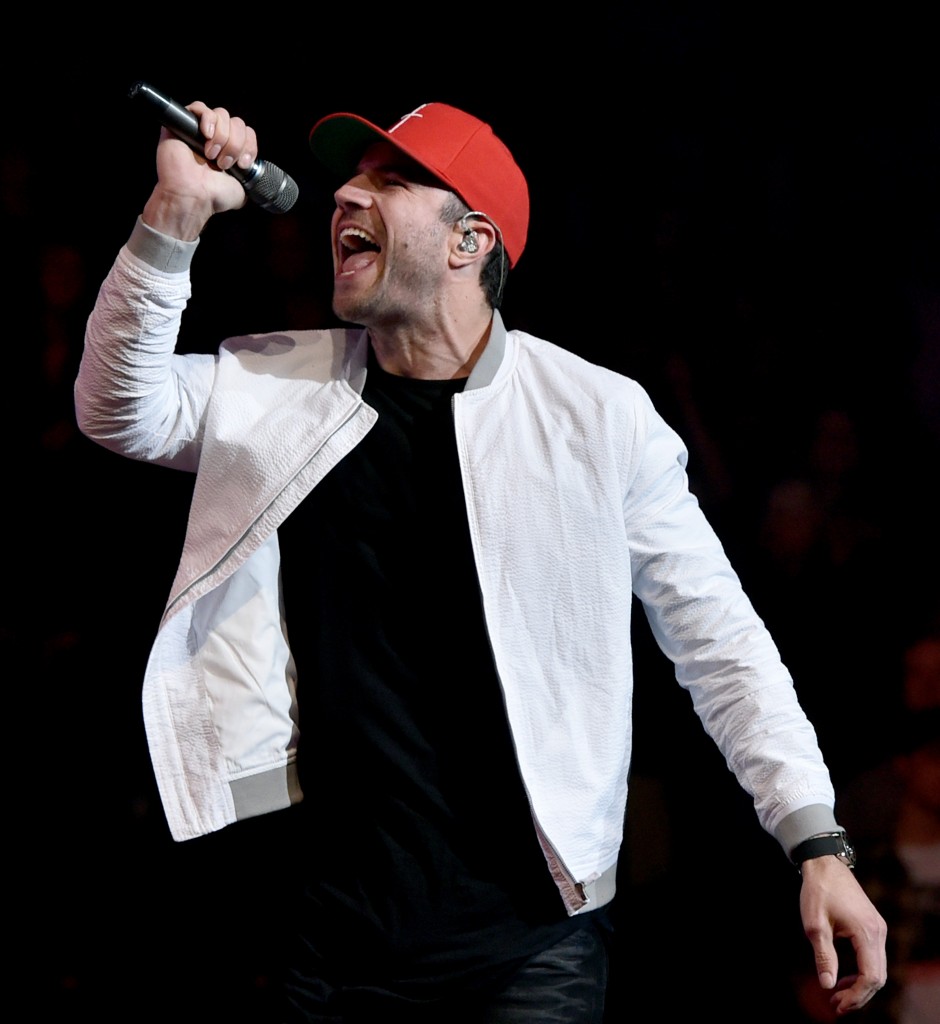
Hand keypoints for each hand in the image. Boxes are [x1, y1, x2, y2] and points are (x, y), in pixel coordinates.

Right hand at [143, 101, 257, 239]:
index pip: (247, 133)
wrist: (193, 196)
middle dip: (235, 144)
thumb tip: (254, 172)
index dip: (249, 145)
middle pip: (237, 123)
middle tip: (224, 163)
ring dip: (222, 136)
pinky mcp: (183, 123)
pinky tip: (207, 136)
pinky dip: (208, 120)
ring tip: (212, 155)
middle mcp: (217, 139)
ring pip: (222, 115)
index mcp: (230, 151)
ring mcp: (200, 130)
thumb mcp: (242, 191)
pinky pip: (200, 107)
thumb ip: (250, 178)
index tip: (243, 163)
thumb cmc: (214, 196)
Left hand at [799, 856, 886, 1014]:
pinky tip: (843, 977)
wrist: (824, 863)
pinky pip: (873, 957)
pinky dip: (861, 971)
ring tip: (837, 995)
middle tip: (836, 1006)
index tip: (837, 1004)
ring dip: (860, 985)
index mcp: (866, 933)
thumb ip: (824, 956)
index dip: (856, 996)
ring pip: (877, 968)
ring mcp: (878, 928)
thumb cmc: (818, 891)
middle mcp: (878, 932)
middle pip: (878, 976)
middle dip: (858, 995)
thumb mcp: (815, 925)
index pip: (871, 976)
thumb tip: (826, 985)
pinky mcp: (873, 926)